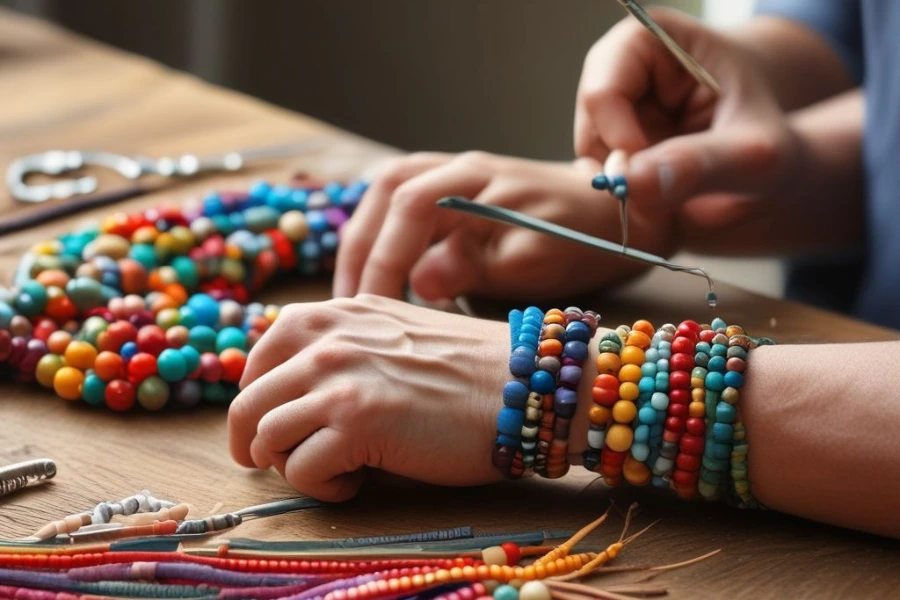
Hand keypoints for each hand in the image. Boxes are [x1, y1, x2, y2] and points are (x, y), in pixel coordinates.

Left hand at [228, 295, 510, 500]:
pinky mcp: (356, 424)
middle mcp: (327, 341)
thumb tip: (296, 387)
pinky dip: (322, 488)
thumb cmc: (469, 369)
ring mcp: (338, 380)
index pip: (258, 358)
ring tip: (334, 471)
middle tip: (276, 463)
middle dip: (254, 444)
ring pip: (265, 439)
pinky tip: (357, 481)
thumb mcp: (394, 333)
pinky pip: (302, 472)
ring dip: (292, 467)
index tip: (270, 424)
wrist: (522, 385)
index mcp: (334, 315)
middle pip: (247, 405)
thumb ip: (344, 346)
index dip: (258, 400)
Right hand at [334, 153, 674, 300]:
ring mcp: (453, 176)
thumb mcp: (535, 260)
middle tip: (347, 305)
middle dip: (359, 251)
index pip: (406, 209)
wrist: (617, 213)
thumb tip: (419, 282)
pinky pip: (401, 208)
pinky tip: (383, 276)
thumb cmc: (581, 240)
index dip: (382, 259)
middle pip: (382, 194)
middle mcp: (456, 169)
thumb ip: (475, 265)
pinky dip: (384, 239)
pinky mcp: (455, 194)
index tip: (370, 308)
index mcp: (475, 180)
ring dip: (365, 242)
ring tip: (354, 293)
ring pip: (385, 198)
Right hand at [575, 8, 800, 229]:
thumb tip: (631, 184)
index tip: (658, 178)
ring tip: (676, 193)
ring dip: (626, 187)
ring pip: (590, 157)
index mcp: (652, 38)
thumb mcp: (754, 153)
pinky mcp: (613, 140)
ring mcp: (614, 105)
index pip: (602, 92)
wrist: (775, 165)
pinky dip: (628, 194)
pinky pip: (600, 175)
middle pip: (589, 127)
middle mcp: (620, 65)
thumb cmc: (771, 142)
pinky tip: (664, 196)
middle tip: (666, 196)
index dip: (621, 141)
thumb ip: (701, 164)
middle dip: (623, 170)